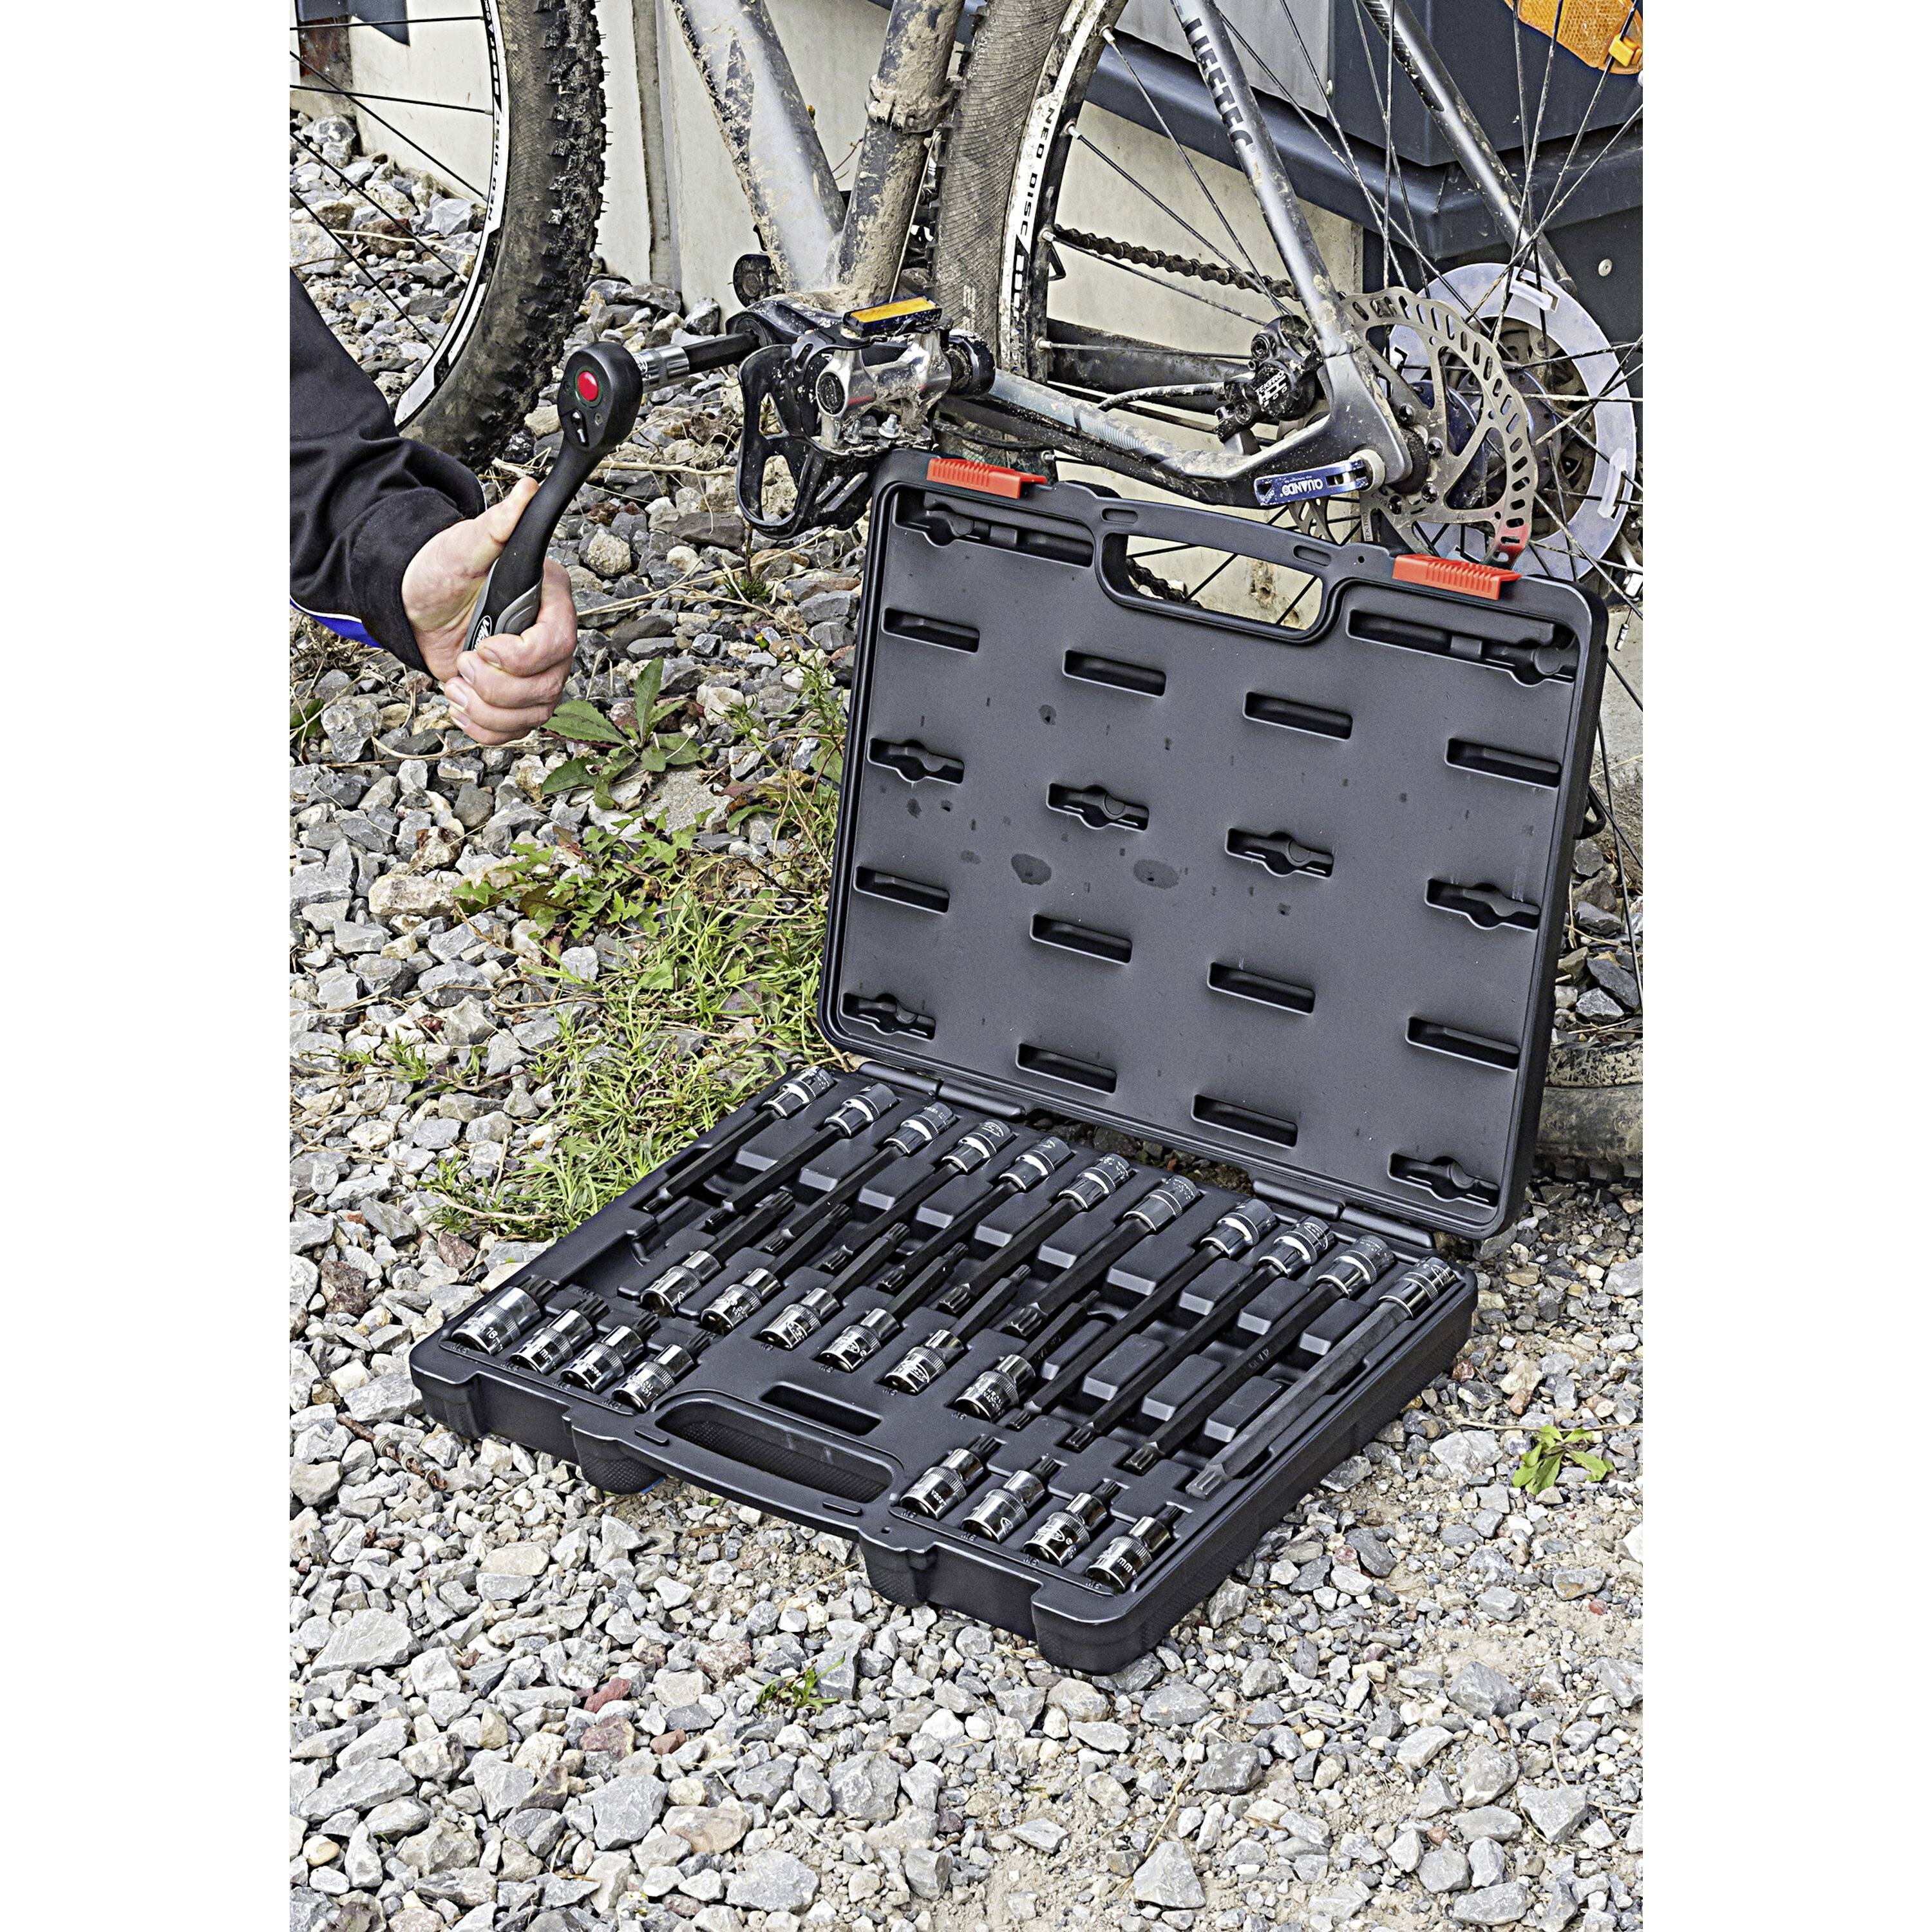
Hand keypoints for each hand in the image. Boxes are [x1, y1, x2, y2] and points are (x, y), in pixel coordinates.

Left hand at [401, 476, 576, 745]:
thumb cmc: (441, 568)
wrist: (416, 599)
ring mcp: (534, 674)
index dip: (521, 657)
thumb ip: (498, 524)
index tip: (485, 646)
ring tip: (457, 682)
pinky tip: (461, 702)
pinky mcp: (513, 698)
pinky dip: (483, 727)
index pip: (558, 645)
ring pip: (532, 715)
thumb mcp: (463, 545)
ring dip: (485, 709)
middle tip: (462, 660)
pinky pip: (513, 732)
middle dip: (494, 686)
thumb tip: (525, 492)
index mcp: (548, 602)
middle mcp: (549, 641)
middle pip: (546, 689)